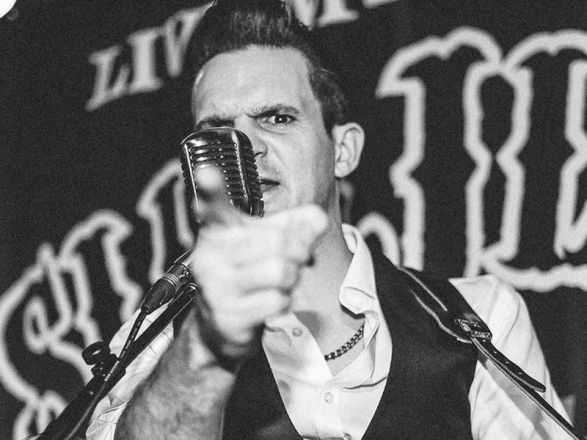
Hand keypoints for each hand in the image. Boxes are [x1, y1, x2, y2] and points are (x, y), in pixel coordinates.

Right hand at [188, 168, 327, 362]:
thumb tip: (318, 218)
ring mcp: (215, 286)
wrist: (224, 323)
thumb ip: (296, 226)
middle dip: (298, 252)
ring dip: (291, 279)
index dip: (211, 189)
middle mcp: (211, 255)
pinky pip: (276, 301)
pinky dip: (283, 302)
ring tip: (279, 282)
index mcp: (220, 232)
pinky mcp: (226, 315)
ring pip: (279, 270)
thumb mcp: (270, 243)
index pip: (214, 207)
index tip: (207, 172)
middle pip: (278, 241)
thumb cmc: (249, 274)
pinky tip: (268, 303)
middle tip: (295, 260)